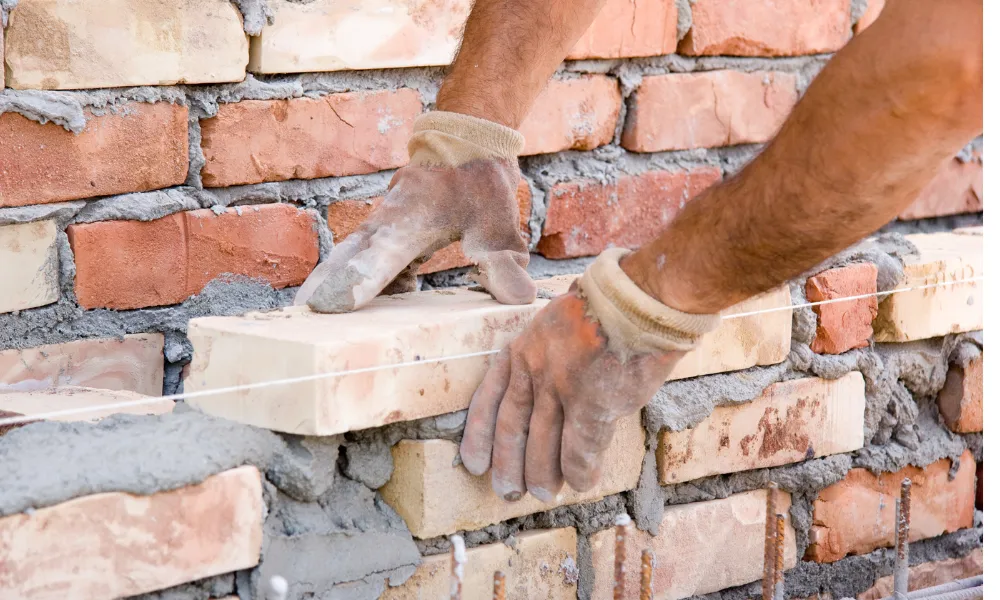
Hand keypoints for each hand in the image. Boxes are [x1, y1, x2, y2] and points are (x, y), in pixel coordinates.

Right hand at [295, 112, 535, 312]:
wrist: (466, 143)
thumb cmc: (480, 183)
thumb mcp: (500, 224)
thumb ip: (504, 263)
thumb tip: (519, 299)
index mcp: (413, 219)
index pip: (380, 257)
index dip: (357, 283)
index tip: (333, 305)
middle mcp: (388, 221)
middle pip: (348, 257)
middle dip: (324, 285)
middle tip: (300, 317)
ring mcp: (381, 224)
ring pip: (349, 255)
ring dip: (330, 281)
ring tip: (309, 316)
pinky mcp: (384, 231)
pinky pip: (363, 257)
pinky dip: (356, 278)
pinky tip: (366, 308)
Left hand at [459, 285, 684, 501]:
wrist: (638, 298)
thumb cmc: (607, 306)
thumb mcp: (558, 324)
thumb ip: (549, 358)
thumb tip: (553, 393)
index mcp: (522, 349)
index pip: (489, 398)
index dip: (480, 435)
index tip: (474, 463)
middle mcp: (533, 370)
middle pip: (512, 427)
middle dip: (508, 464)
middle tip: (507, 491)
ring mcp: (560, 388)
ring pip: (542, 444)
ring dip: (543, 473)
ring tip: (544, 494)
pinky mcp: (592, 405)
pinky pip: (579, 449)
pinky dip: (580, 470)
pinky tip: (582, 483)